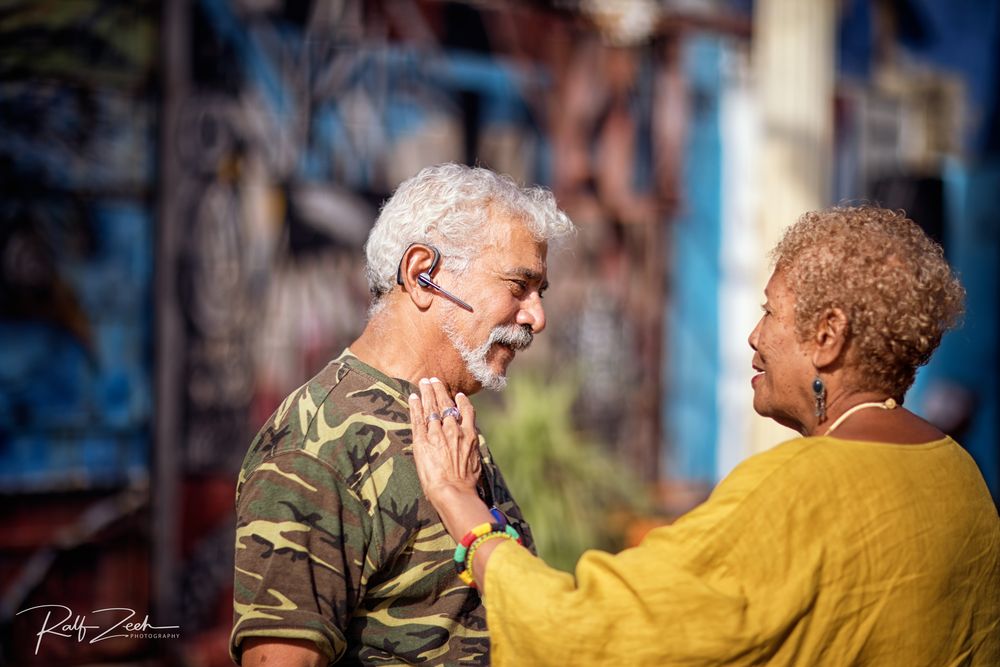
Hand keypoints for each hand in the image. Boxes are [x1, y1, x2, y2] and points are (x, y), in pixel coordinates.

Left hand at [408, 378, 491, 539]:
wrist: (454, 490)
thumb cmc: (467, 483)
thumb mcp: (476, 462)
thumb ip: (471, 449)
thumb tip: (470, 448)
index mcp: (469, 434)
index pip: (466, 411)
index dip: (461, 401)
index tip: (458, 395)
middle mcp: (454, 429)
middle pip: (446, 405)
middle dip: (440, 391)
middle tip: (434, 380)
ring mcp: (438, 433)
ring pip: (431, 408)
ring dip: (427, 393)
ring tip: (423, 382)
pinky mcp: (422, 440)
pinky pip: (418, 419)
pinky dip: (415, 407)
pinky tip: (413, 397)